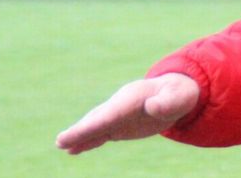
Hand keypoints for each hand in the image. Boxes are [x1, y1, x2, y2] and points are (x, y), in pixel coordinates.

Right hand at [56, 73, 199, 154]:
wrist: (177, 92)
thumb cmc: (179, 94)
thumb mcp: (179, 97)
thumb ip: (167, 103)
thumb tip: (153, 108)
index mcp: (132, 98)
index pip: (109, 115)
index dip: (92, 125)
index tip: (76, 132)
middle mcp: (120, 105)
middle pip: (97, 120)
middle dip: (80, 131)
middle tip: (61, 141)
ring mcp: (118, 115)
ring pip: (95, 126)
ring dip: (79, 136)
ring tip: (62, 145)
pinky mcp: (119, 124)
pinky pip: (101, 133)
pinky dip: (87, 141)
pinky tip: (74, 149)